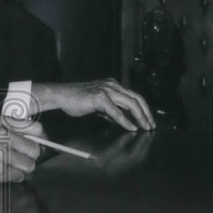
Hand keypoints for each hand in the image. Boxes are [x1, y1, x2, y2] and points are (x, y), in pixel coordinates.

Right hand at [0, 115, 44, 183]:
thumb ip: (10, 125)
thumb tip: (35, 131)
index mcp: (1, 123)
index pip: (36, 129)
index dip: (38, 137)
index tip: (36, 141)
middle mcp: (2, 138)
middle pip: (35, 150)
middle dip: (30, 154)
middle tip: (20, 156)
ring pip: (28, 166)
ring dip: (22, 167)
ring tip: (8, 164)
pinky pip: (17, 177)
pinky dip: (13, 176)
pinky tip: (0, 171)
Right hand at [39, 78, 154, 130]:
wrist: (61, 96)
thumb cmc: (76, 100)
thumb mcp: (98, 104)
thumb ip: (111, 110)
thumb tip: (124, 120)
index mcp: (112, 85)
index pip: (134, 96)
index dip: (144, 109)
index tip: (148, 120)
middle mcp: (112, 85)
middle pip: (137, 98)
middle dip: (146, 113)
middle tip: (151, 125)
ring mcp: (106, 90)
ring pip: (130, 103)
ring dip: (140, 117)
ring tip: (145, 127)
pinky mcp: (100, 97)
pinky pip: (117, 111)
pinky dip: (126, 120)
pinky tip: (131, 127)